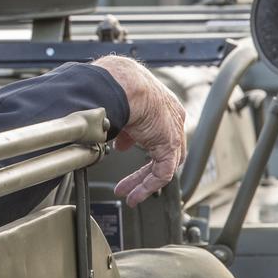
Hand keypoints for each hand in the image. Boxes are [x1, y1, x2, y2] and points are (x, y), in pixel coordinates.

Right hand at [93, 55, 186, 206]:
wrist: (123, 83)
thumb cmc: (116, 84)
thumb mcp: (117, 104)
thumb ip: (116, 120)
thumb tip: (103, 130)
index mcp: (159, 102)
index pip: (154, 128)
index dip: (136, 141)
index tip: (121, 148)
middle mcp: (171, 117)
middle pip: (162, 150)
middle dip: (143, 168)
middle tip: (126, 180)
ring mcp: (173, 131)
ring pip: (162, 165)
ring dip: (142, 180)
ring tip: (126, 192)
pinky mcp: (170, 145)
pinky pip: (162, 173)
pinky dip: (147, 185)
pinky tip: (133, 194)